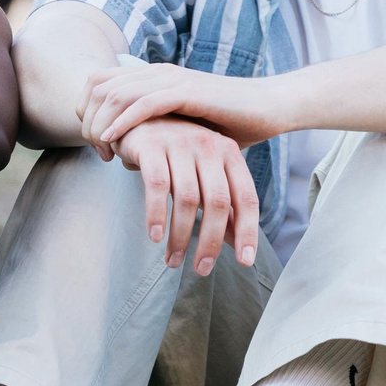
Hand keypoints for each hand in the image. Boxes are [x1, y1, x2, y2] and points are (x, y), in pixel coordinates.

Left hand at [80, 63, 285, 153]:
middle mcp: (157, 73)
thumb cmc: (226, 124)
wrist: (266, 108)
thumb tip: (128, 159)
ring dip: (102, 124)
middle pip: (98, 87)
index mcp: (152, 76)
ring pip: (116, 94)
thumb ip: (154, 138)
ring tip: (103, 150)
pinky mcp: (187, 91)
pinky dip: (123, 121)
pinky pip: (144, 103)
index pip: (98, 82)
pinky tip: (115, 140)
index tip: (95, 143)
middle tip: (98, 152)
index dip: (87, 111)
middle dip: (89, 120)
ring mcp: (171, 79)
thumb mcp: (180, 131)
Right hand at [113, 117, 259, 276]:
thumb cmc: (176, 152)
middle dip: (210, 241)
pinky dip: (156, 214)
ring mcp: (179, 142)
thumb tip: (239, 246)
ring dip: (179, 235)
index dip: (247, 231)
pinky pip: (156, 186)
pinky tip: (155, 236)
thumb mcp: (204, 174)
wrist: (137, 116)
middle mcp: (208, 145)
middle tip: (200, 269)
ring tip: (173, 260)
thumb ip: (222, 205)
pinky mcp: (151, 145)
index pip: (245, 198)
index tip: (245, 262)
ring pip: (186, 198)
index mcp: (229, 153)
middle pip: (217, 202)